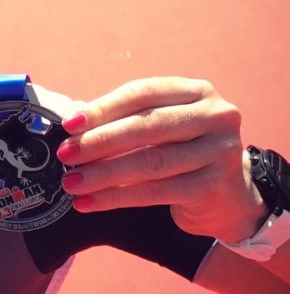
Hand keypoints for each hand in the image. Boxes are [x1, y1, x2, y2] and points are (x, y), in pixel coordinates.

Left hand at [56, 78, 265, 242]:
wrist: (226, 194)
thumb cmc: (180, 150)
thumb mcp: (158, 126)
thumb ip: (122, 119)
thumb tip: (72, 122)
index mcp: (195, 91)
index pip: (141, 93)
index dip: (103, 108)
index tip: (69, 124)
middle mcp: (214, 116)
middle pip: (146, 126)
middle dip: (100, 141)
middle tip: (66, 154)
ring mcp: (220, 151)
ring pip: (150, 162)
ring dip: (103, 173)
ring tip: (71, 182)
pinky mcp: (214, 186)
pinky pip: (156, 192)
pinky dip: (116, 197)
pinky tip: (89, 202)